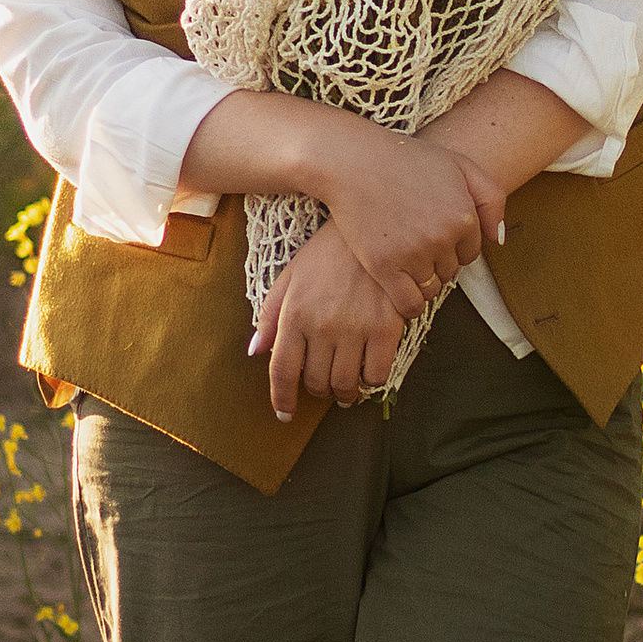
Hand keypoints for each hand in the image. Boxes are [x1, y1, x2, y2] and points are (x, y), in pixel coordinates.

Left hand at [252, 221, 407, 422]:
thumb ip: (271, 315)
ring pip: (346, 383)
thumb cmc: (327, 253)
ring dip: (344, 393)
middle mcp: (322, 326)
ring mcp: (355, 328)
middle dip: (317, 390)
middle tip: (323, 385)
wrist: (371, 227)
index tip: (285, 414)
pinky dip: (372, 381)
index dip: (282, 398)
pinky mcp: (386, 328)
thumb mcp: (291, 276)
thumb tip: (255, 352)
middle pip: (316, 381)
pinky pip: (378, 373)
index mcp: (294, 314)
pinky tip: (369, 373)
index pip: (282, 371)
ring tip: (346, 388)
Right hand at [310, 116, 487, 320]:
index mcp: (463, 216)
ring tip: (404, 261)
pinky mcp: (384, 266)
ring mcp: (413, 254)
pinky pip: (409, 304)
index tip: (431, 234)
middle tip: (413, 244)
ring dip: (421, 280)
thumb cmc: (405, 159)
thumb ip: (490, 198)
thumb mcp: (459, 165)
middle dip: (436, 262)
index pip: (470, 253)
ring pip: (431, 288)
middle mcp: (442, 238)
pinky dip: (409, 303)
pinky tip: (399, 289)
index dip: (452, 246)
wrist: (352, 161)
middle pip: (450, 272)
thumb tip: (498, 240)